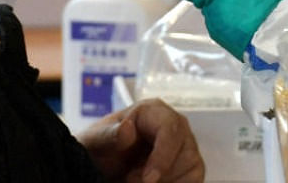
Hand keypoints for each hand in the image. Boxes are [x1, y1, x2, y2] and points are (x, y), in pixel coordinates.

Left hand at [77, 98, 204, 182]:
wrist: (102, 166)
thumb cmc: (100, 149)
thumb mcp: (94, 142)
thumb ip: (108, 135)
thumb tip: (127, 129)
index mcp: (153, 111)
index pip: (170, 129)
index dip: (162, 156)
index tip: (148, 179)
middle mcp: (175, 126)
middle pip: (185, 153)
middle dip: (160, 175)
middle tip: (131, 180)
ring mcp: (185, 146)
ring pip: (191, 169)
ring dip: (166, 182)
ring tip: (136, 181)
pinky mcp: (190, 167)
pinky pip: (193, 180)